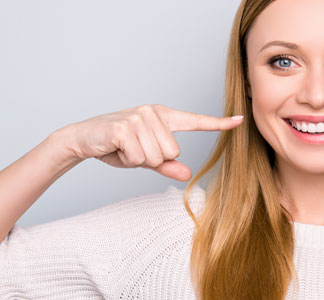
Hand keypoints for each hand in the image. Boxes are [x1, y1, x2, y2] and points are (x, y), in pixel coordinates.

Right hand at [55, 104, 243, 180]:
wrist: (83, 139)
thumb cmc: (116, 147)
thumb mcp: (145, 158)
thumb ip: (167, 165)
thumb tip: (188, 174)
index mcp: (163, 117)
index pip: (196, 122)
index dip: (219, 124)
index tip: (240, 120)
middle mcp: (153, 113)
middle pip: (174, 152)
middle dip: (153, 159)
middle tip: (133, 150)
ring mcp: (139, 117)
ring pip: (157, 156)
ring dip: (139, 159)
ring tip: (124, 148)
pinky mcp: (125, 127)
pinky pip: (140, 156)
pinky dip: (127, 159)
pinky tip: (116, 147)